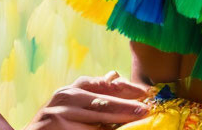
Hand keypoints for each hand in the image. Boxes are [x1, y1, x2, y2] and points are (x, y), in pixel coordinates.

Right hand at [23, 71, 151, 128]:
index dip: (127, 88)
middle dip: (127, 106)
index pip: (105, 84)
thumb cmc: (58, 121)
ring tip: (136, 121)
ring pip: (97, 118)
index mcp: (75, 88)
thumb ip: (94, 92)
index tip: (145, 93)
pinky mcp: (56, 127)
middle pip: (103, 102)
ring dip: (118, 121)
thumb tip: (116, 76)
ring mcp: (61, 113)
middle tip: (146, 110)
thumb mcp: (75, 102)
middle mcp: (67, 96)